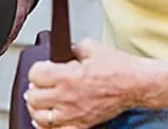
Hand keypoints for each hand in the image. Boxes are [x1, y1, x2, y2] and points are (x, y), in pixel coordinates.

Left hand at [24, 38, 150, 128]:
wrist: (134, 84)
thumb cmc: (117, 67)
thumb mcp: (90, 46)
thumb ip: (71, 47)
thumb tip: (61, 51)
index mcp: (67, 75)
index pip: (34, 75)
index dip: (36, 69)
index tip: (41, 69)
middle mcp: (67, 97)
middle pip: (33, 98)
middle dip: (33, 89)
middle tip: (38, 84)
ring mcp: (73, 115)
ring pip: (40, 118)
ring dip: (36, 109)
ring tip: (40, 101)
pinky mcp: (81, 126)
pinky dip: (47, 126)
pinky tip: (48, 119)